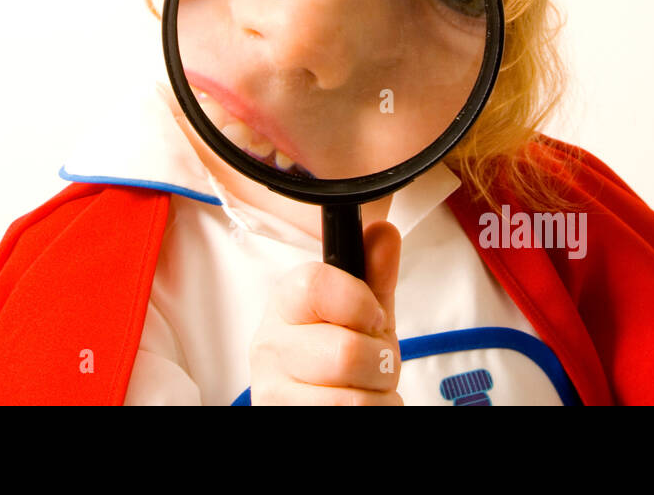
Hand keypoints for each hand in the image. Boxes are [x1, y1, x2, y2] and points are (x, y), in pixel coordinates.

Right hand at [249, 220, 402, 404]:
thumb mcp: (361, 310)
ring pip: (351, 400)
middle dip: (382, 362)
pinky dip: (374, 414)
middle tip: (376, 362)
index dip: (359, 302)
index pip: (316, 285)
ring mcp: (272, 390)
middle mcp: (269, 344)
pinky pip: (349, 421)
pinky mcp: (280, 418)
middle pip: (346, 353)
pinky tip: (359, 404)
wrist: (310, 399)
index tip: (372, 316)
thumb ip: (374, 274)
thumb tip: (385, 232)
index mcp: (286, 301)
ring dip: (379, 396)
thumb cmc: (336, 349)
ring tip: (367, 387)